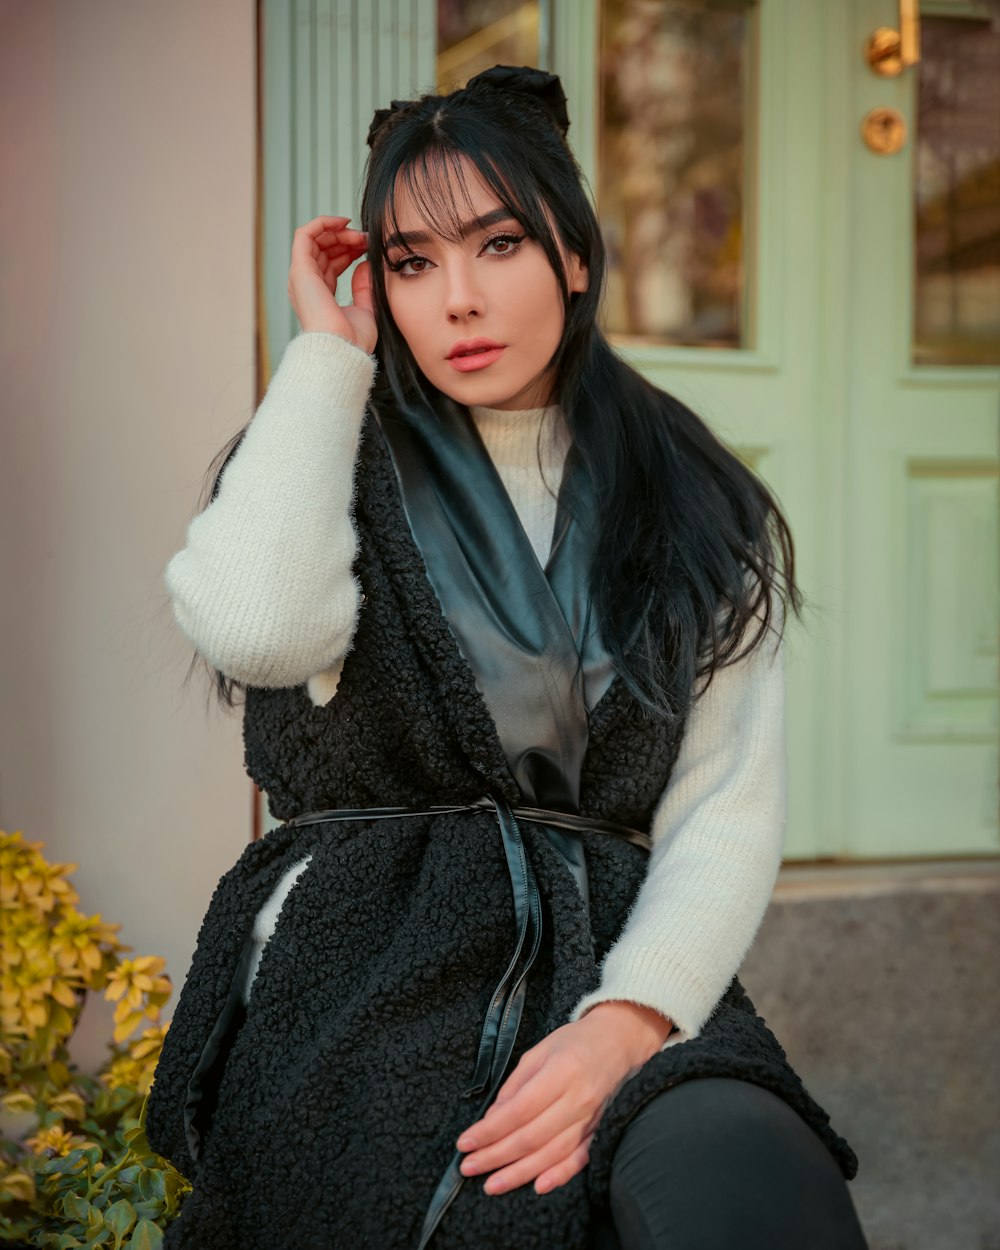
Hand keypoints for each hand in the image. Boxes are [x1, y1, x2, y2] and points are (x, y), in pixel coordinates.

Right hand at [287, 215, 375, 351]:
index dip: (350, 250)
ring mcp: (302, 277)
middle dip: (346, 239)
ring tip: (359, 234)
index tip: (369, 247)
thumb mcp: (366, 309)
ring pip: (315, 240)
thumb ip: (364, 286)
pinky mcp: (300, 270)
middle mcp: (308, 285)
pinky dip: (322, 224)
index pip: (331, 263)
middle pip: (323, 250)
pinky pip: (305, 235)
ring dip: (338, 231)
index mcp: (321, 295)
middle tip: (366, 239)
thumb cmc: (354, 340)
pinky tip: (343, 223)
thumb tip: (366, 264)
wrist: (343, 349)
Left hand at [455, 1000, 672, 1196]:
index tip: (465, 1143)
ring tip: (491, 1184)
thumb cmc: (574, 1042)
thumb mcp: (539, 1051)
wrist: (617, 1043)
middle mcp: (577, 1099)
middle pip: (532, 1137)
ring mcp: (590, 1119)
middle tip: (468, 1167)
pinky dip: (559, 1176)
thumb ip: (515, 1085)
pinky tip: (538, 1187)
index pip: (519, 1110)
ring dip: (519, 1173)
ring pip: (551, 1154)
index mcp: (561, 1072)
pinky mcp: (598, 1131)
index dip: (490, 1130)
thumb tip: (492, 1118)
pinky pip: (579, 1160)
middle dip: (496, 1155)